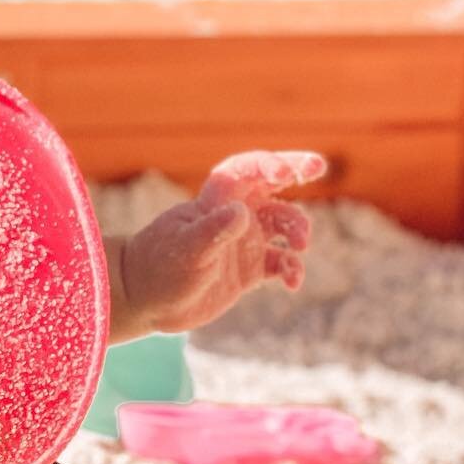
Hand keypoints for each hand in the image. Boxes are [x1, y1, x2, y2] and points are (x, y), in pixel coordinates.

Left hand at [119, 150, 327, 333]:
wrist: (145, 301)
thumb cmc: (159, 269)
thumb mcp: (186, 250)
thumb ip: (214, 231)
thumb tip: (242, 212)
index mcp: (215, 201)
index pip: (247, 170)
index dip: (271, 163)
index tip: (293, 170)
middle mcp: (232, 216)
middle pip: (271, 185)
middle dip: (296, 172)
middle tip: (318, 168)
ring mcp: (241, 242)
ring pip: (283, 224)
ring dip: (298, 229)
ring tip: (299, 247)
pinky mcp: (247, 270)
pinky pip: (280, 262)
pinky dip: (292, 269)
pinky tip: (291, 282)